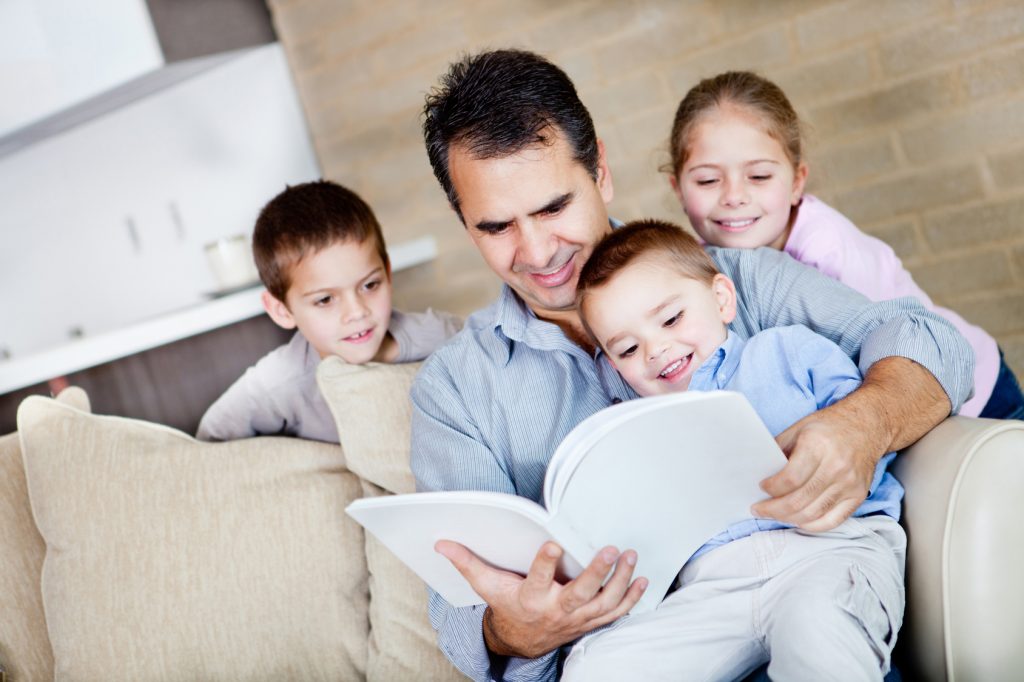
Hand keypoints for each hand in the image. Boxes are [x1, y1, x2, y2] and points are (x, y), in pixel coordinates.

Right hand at [435, 540, 647, 658]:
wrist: (522, 641)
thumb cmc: (506, 605)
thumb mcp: (485, 586)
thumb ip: (466, 562)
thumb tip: (441, 542)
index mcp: (530, 599)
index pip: (537, 580)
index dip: (545, 563)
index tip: (553, 544)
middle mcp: (556, 610)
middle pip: (580, 594)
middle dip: (596, 573)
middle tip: (610, 549)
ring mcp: (577, 618)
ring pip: (603, 602)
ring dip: (620, 581)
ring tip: (629, 556)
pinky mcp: (591, 621)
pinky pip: (615, 613)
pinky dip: (631, 598)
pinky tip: (642, 579)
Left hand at [753, 405, 879, 531]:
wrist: (867, 426)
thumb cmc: (829, 426)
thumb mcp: (799, 428)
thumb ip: (779, 448)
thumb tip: (759, 469)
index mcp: (818, 446)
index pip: (790, 479)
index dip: (772, 488)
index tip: (761, 487)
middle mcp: (836, 466)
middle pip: (800, 500)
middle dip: (774, 509)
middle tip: (759, 509)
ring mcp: (850, 484)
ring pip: (814, 514)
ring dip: (789, 518)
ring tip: (774, 514)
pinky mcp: (858, 495)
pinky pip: (833, 521)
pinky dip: (812, 525)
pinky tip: (798, 520)